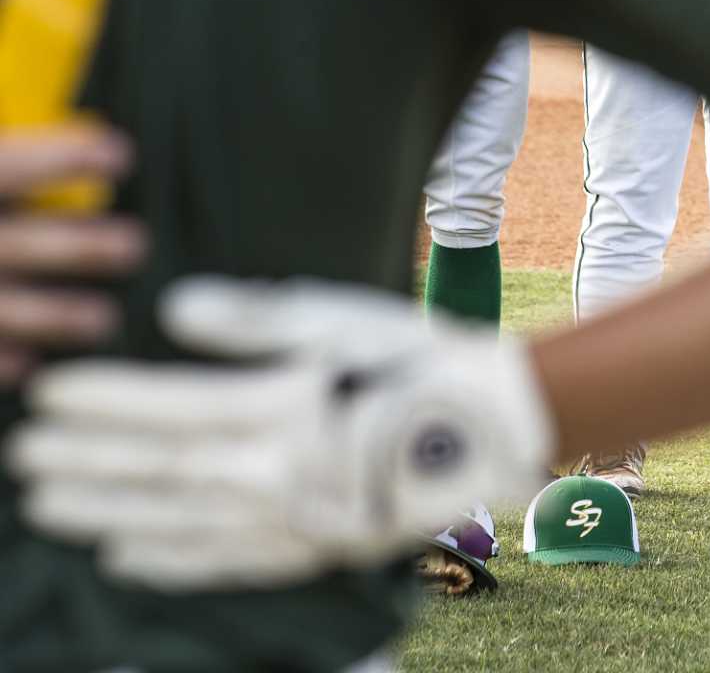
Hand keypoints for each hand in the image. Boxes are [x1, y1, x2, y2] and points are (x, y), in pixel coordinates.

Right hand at [0, 125, 142, 383]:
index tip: (118, 155)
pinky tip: (26, 361)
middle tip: (133, 246)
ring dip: (64, 317)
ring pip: (15, 312)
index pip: (19, 165)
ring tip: (100, 319)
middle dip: (90, 247)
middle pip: (32, 244)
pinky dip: (2, 361)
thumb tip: (67, 140)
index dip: (71, 157)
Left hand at [6, 278, 553, 590]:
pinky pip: (220, 566)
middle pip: (152, 471)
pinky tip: (122, 559)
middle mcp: (270, 475)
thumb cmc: (422, 359)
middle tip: (20, 457)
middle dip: (79, 463)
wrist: (497, 428)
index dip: (98, 402)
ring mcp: (287, 523)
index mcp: (276, 410)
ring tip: (45, 506)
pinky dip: (164, 563)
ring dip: (101, 514)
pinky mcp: (309, 552)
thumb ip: (254, 317)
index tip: (46, 393)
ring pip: (171, 522)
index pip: (161, 408)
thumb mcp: (342, 317)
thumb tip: (175, 309)